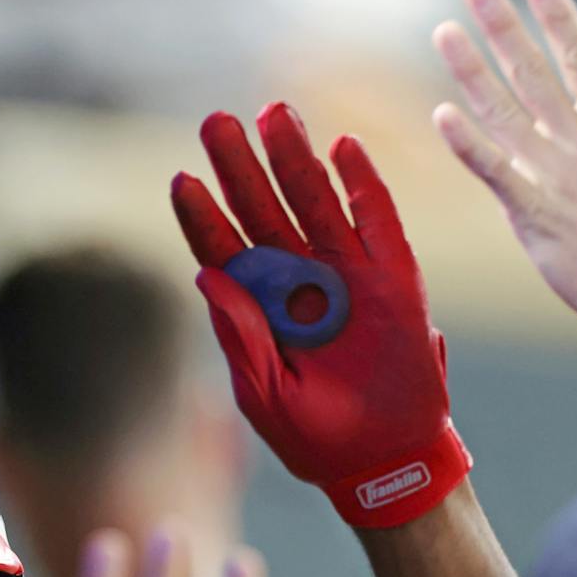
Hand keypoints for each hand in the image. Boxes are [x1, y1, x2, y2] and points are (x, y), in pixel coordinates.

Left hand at [172, 103, 469, 528]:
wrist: (381, 464)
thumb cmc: (316, 439)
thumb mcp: (266, 396)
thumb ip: (241, 338)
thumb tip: (207, 274)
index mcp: (259, 309)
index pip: (224, 250)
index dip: (202, 216)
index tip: (182, 179)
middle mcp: (298, 282)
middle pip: (262, 212)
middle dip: (240, 167)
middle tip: (216, 123)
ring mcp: (347, 276)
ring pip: (315, 202)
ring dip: (294, 158)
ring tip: (272, 113)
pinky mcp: (394, 280)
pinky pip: (379, 222)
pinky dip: (364, 185)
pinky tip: (342, 148)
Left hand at [432, 0, 576, 347]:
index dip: (558, 15)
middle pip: (534, 71)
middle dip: (502, 26)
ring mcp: (553, 174)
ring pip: (504, 112)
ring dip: (471, 71)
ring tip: (443, 32)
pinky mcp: (531, 211)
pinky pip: (492, 171)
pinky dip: (467, 145)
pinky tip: (440, 115)